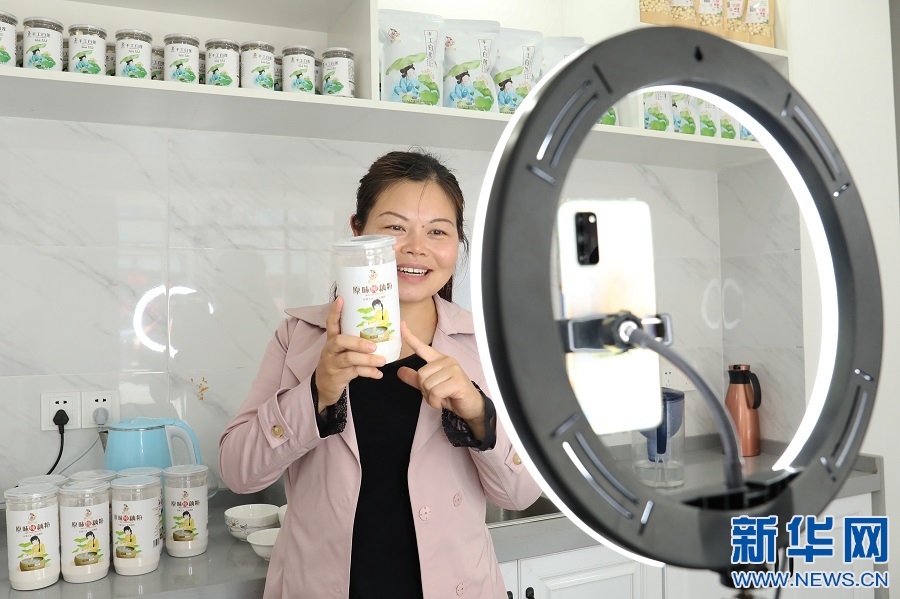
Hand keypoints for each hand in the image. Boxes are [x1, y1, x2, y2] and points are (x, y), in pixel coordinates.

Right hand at [314, 297, 385, 410]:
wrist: (324, 386)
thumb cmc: (339, 363)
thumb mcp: (343, 350)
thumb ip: (356, 341)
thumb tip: (381, 331)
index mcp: (332, 339)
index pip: (331, 323)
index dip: (335, 311)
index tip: (341, 299)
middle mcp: (330, 349)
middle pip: (340, 341)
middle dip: (357, 342)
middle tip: (374, 345)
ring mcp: (332, 363)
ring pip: (349, 359)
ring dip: (368, 360)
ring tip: (382, 360)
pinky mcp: (337, 376)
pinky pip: (355, 372)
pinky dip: (369, 373)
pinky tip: (378, 374)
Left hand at [396, 322, 485, 436]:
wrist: (471, 406)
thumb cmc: (452, 394)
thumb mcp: (430, 387)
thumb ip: (415, 379)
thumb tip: (399, 371)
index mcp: (439, 360)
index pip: (422, 348)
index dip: (410, 338)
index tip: (402, 325)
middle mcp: (447, 361)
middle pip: (421, 374)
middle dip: (425, 390)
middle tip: (437, 394)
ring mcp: (454, 370)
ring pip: (428, 385)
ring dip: (431, 398)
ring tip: (442, 397)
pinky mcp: (458, 381)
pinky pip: (436, 392)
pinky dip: (436, 401)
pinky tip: (444, 401)